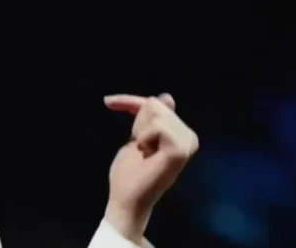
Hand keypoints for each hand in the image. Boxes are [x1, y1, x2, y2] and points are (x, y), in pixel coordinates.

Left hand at [103, 93, 198, 242]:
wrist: (127, 199)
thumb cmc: (130, 174)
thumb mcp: (138, 138)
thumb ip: (152, 119)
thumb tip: (167, 97)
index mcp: (180, 134)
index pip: (156, 104)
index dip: (129, 101)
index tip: (106, 102)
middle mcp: (189, 137)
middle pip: (155, 104)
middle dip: (138, 124)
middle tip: (140, 148)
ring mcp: (187, 143)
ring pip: (157, 111)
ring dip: (141, 131)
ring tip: (145, 152)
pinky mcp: (180, 150)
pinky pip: (158, 125)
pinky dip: (145, 136)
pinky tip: (146, 151)